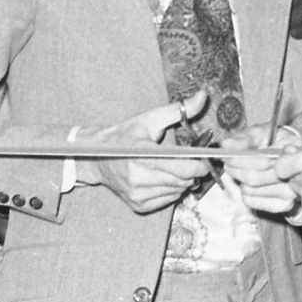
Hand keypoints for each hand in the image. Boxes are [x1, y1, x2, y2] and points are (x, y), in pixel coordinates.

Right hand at [83, 91, 214, 213]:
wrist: (97, 158)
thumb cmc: (124, 136)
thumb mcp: (149, 119)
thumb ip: (179, 110)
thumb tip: (202, 97)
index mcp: (140, 153)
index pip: (180, 167)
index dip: (198, 165)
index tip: (205, 160)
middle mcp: (137, 176)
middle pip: (182, 180)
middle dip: (192, 172)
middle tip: (192, 161)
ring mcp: (137, 193)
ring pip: (177, 191)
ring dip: (183, 181)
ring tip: (175, 168)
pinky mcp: (138, 204)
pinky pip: (168, 200)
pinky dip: (172, 190)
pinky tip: (164, 178)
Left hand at [220, 123, 301, 213]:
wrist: (284, 156)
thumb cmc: (272, 143)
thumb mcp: (259, 133)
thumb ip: (244, 138)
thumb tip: (227, 145)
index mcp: (294, 151)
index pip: (263, 162)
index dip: (241, 160)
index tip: (228, 157)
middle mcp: (296, 174)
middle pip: (255, 178)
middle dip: (236, 170)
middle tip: (228, 162)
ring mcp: (290, 192)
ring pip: (251, 190)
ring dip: (239, 180)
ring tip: (240, 169)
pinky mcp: (282, 205)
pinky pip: (252, 201)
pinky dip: (244, 192)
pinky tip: (249, 182)